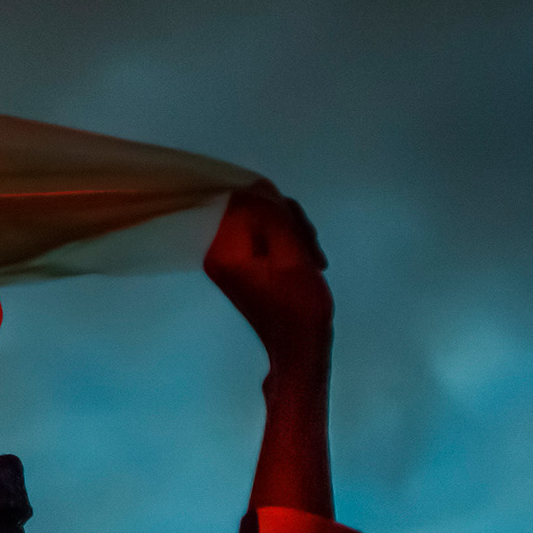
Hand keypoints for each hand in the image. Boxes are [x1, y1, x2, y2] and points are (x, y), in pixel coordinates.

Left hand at [204, 184, 331, 366]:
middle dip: (290, 222)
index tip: (299, 232)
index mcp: (220, 248)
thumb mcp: (291, 253)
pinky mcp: (246, 262)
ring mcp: (231, 256)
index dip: (278, 208)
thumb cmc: (297, 303)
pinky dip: (292, 242)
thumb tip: (257, 187)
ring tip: (314, 259)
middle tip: (310, 248)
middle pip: (255, 208)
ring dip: (296, 232)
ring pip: (267, 220)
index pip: (244, 200)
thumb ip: (272, 217)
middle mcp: (218, 250)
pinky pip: (269, 235)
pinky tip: (310, 261)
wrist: (300, 345)